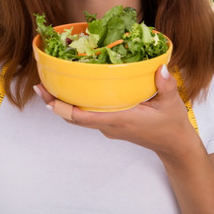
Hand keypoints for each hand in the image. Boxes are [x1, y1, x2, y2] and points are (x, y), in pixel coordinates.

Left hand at [34, 65, 197, 156]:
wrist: (174, 146)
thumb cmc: (172, 125)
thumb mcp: (171, 103)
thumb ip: (165, 85)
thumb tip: (160, 68)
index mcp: (120, 120)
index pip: (85, 118)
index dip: (64, 108)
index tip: (49, 97)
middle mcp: (109, 125)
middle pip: (74, 118)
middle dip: (55, 104)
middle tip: (40, 86)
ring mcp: (108, 126)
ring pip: (78, 118)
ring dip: (62, 105)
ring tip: (48, 87)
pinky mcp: (110, 124)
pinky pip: (87, 116)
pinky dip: (75, 106)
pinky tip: (71, 91)